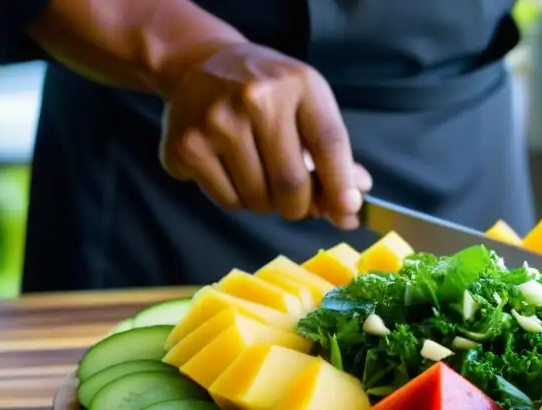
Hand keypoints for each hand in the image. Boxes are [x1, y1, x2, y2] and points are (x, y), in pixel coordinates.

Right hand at [158, 41, 370, 228]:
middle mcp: (255, 99)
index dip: (341, 186)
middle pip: (292, 185)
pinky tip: (231, 170)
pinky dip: (238, 199)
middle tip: (296, 200)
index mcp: (296, 84)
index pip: (328, 145)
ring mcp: (217, 123)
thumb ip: (332, 152)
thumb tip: (353, 201)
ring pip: (259, 201)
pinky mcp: (187, 147)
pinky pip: (228, 201)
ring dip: (267, 203)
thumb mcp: (306, 102)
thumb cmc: (265, 91)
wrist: (197, 64)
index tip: (349, 212)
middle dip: (300, 206)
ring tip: (259, 173)